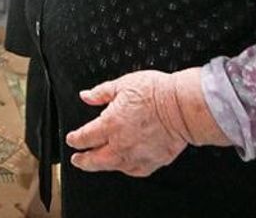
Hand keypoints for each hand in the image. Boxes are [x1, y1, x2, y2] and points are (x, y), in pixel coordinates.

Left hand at [65, 68, 228, 176]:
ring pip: (113, 166)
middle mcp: (121, 144)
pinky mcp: (153, 161)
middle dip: (82, 160)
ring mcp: (137, 155)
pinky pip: (134, 170)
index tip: (72, 139)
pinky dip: (125, 168)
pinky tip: (124, 165)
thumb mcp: (123, 84)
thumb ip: (101, 92)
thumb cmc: (157, 93)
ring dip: (101, 166)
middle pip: (94, 159)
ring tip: (97, 164)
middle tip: (77, 160)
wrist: (183, 107)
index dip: (75, 139)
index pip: (85, 137)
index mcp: (110, 124)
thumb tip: (86, 95)